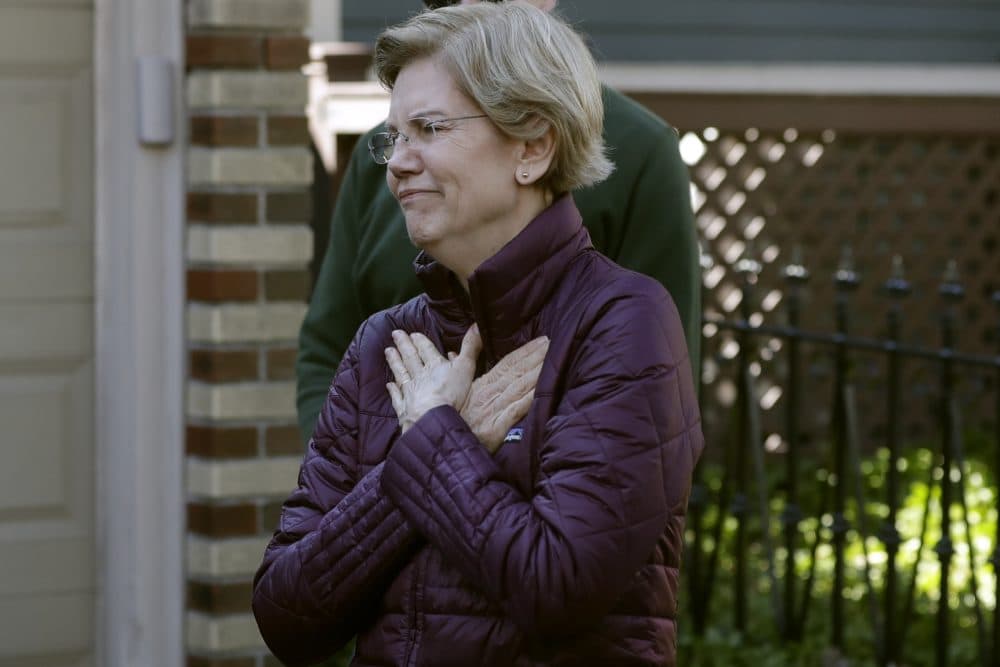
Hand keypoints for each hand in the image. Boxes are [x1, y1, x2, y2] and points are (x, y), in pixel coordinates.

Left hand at [385, 325, 480, 432]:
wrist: (432, 418)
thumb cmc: (451, 393)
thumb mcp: (465, 367)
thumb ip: (470, 347)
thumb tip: (476, 325)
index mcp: (434, 366)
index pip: (426, 350)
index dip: (420, 341)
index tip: (413, 333)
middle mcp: (420, 376)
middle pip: (411, 358)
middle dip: (404, 345)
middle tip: (395, 334)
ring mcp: (410, 392)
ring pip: (401, 373)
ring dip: (395, 361)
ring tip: (388, 350)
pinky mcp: (405, 409)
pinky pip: (397, 397)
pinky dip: (393, 390)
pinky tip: (389, 384)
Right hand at [462, 336, 548, 452]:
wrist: (445, 445)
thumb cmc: (455, 419)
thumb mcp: (458, 391)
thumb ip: (463, 368)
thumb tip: (453, 351)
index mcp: (483, 385)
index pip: (507, 363)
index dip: (525, 351)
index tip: (542, 340)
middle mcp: (489, 394)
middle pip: (516, 371)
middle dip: (535, 356)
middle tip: (553, 342)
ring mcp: (494, 410)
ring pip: (519, 386)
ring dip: (537, 372)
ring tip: (552, 359)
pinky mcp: (496, 428)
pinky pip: (516, 410)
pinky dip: (529, 398)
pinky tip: (543, 389)